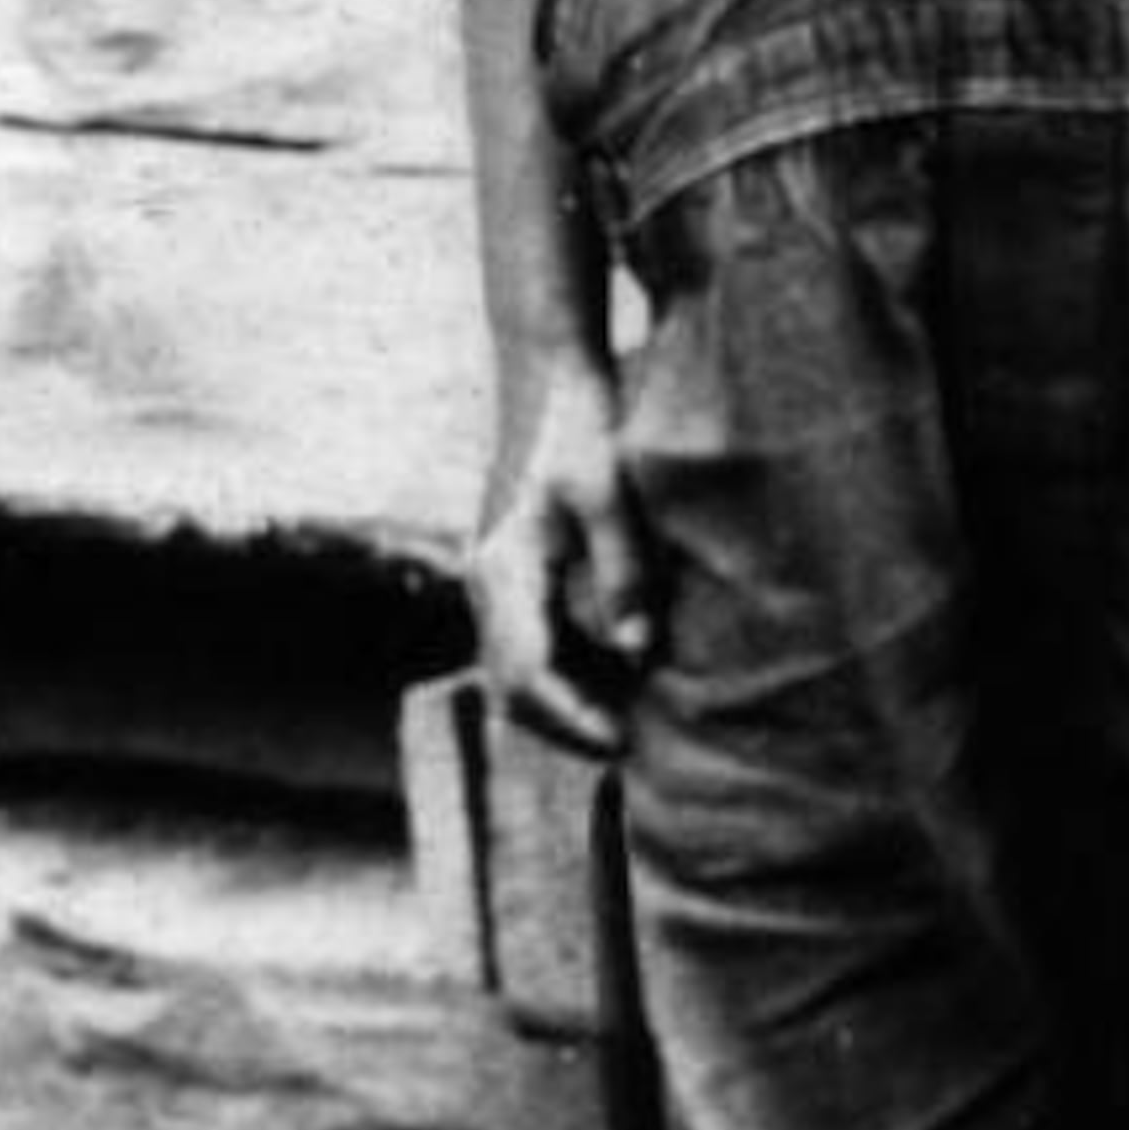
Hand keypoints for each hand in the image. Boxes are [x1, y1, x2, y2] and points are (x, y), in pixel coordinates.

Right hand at [469, 358, 658, 751]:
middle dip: (566, 723)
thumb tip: (639, 651)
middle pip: (513, 685)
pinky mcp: (514, 586)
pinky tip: (616, 681)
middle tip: (629, 745)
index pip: (527, 666)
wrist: (553, 384)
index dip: (571, 713)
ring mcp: (495, 588)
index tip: (618, 740)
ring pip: (517, 675)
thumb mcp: (611, 491)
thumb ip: (625, 570)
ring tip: (628, 722)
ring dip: (565, 706)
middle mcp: (489, 585)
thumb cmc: (586, 428)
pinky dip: (566, 678)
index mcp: (507, 566)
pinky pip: (529, 652)